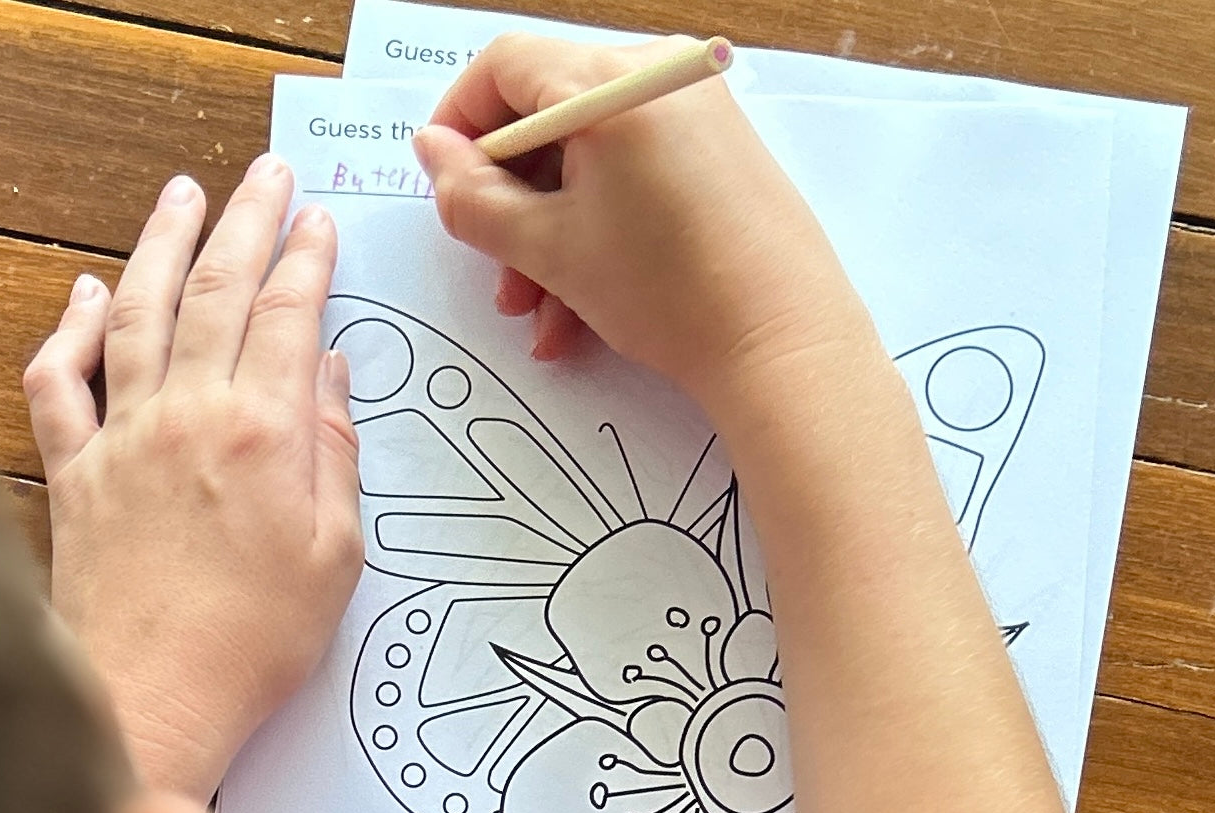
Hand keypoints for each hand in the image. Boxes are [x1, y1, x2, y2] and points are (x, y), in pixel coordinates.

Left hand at [24, 157, 362, 802]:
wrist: (155, 695)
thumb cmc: (254, 640)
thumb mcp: (335, 553)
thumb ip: (333, 453)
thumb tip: (326, 379)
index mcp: (263, 436)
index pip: (288, 318)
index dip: (306, 261)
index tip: (318, 222)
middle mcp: (187, 417)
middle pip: (217, 293)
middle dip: (246, 223)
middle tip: (264, 176)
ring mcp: (122, 437)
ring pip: (136, 312)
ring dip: (161, 246)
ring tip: (182, 197)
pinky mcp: (76, 469)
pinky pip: (61, 379)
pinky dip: (69, 328)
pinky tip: (82, 293)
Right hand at [413, 35, 863, 401]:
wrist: (781, 344)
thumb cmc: (672, 293)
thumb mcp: (550, 249)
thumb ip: (474, 197)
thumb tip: (434, 153)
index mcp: (608, 83)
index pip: (503, 67)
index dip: (460, 123)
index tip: (445, 181)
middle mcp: (657, 76)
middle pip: (548, 116)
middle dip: (512, 203)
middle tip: (496, 268)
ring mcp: (696, 112)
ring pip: (591, 159)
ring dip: (551, 236)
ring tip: (540, 313)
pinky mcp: (721, 153)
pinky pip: (636, 177)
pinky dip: (601, 232)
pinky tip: (581, 310)